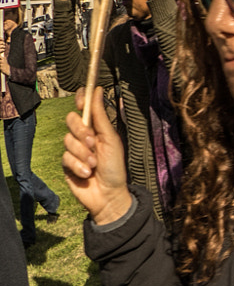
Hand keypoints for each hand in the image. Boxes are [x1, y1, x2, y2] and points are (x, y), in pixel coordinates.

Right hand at [61, 88, 130, 226]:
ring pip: (68, 140)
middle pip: (71, 121)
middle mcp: (84, 137)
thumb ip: (101, 117)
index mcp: (97, 129)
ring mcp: (74, 150)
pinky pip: (66, 158)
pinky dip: (78, 166)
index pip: (85, 109)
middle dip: (81, 131)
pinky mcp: (66, 164)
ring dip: (83, 154)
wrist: (108, 194)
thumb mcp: (111, 140)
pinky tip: (88, 174)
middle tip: (92, 142)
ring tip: (94, 164)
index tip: (81, 96)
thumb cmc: (115, 167)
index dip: (81, 100)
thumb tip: (97, 90)